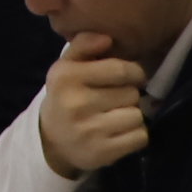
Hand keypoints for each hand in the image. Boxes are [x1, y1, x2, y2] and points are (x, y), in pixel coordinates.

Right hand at [32, 31, 151, 179]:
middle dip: (128, 95)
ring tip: (116, 116)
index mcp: (67, 77)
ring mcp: (89, 131)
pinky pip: (140, 137)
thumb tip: (107, 38)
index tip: (129, 76)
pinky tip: (119, 133)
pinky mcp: (102, 153)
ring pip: (137, 116)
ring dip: (132, 115)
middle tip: (115, 99)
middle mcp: (76, 104)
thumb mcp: (67, 66)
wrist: (52, 140)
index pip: (120, 69)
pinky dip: (135, 135)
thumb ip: (83, 45)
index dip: (133, 72)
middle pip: (131, 93)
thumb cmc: (66, 96)